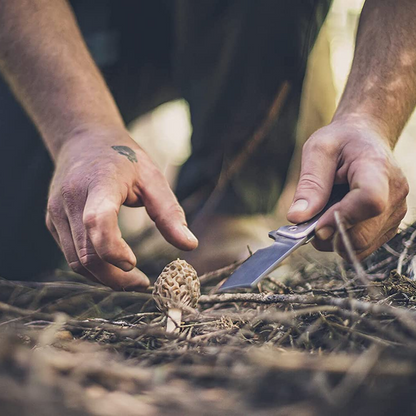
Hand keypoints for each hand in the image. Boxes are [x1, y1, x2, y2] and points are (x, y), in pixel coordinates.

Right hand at [46, 126, 197, 289]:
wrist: (84, 138)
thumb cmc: (123, 158)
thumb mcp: (152, 177)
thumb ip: (169, 212)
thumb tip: (190, 245)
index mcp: (98, 183)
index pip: (98, 221)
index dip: (113, 249)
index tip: (134, 263)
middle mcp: (70, 199)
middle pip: (86, 253)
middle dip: (115, 276)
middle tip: (142, 283)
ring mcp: (56, 212)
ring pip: (76, 261)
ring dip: (104, 278)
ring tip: (131, 279)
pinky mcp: (53, 221)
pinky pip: (71, 254)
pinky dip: (92, 267)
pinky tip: (113, 266)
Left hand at [287, 118, 408, 259]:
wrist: (365, 138)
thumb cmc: (341, 141)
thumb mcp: (318, 151)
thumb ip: (310, 184)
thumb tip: (297, 218)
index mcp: (377, 168)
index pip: (369, 200)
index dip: (341, 218)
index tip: (316, 225)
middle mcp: (394, 193)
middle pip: (364, 233)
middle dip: (330, 235)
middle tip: (310, 224)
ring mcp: (395, 211)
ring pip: (362, 245)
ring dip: (335, 239)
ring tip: (325, 215)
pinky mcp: (390, 224)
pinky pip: (364, 246)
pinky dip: (344, 239)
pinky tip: (337, 219)